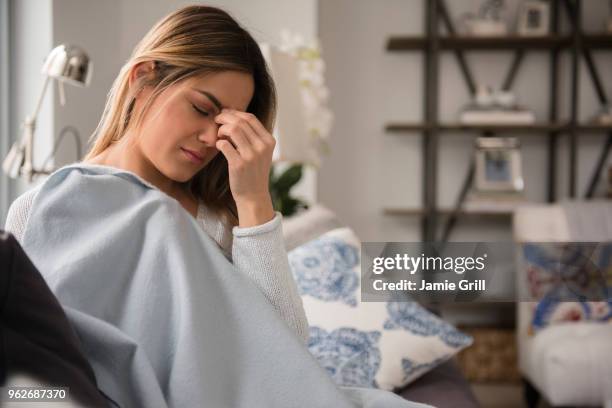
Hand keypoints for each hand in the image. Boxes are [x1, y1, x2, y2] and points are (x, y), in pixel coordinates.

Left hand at [214, 108, 275, 226]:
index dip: (235, 113)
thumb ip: (252, 136)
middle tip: (216, 120)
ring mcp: (251, 156)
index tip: (225, 114)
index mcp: (269, 141)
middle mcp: (262, 147)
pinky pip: (224, 144)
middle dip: (225, 117)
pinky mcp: (239, 164)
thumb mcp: (261, 153)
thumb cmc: (253, 173)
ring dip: (221, 129)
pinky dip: (218, 142)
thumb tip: (233, 117)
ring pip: (233, 129)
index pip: (251, 118)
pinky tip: (218, 146)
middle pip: (240, 121)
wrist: (253, 196)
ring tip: (219, 134)